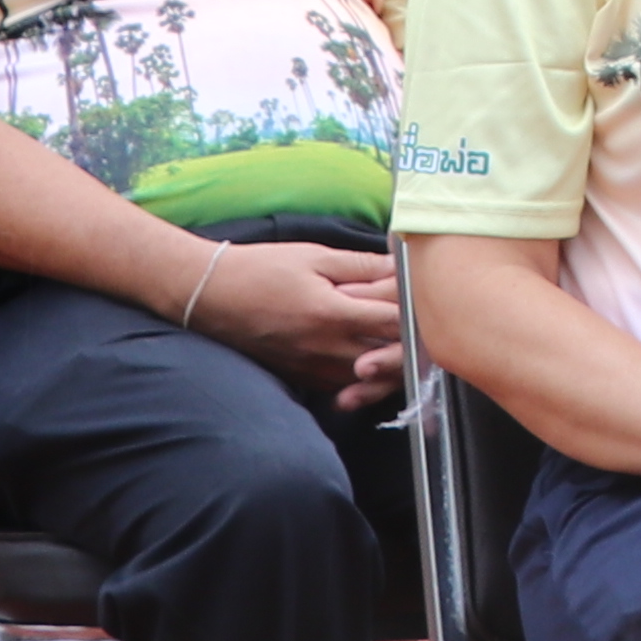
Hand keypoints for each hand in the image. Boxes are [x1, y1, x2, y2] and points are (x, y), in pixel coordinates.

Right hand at [190, 242, 407, 408]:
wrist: (210, 294)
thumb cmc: (260, 269)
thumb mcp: (314, 256)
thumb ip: (361, 265)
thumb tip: (399, 265)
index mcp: (333, 314)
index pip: (395, 324)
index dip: (418, 316)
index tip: (430, 305)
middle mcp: (325, 348)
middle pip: (387, 361)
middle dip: (410, 348)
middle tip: (425, 332)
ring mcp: (311, 367)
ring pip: (366, 379)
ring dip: (387, 367)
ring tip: (402, 350)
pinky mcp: (299, 376)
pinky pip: (340, 385)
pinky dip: (359, 379)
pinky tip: (367, 366)